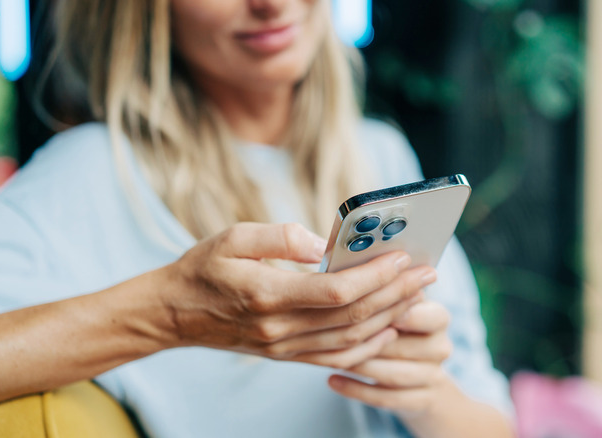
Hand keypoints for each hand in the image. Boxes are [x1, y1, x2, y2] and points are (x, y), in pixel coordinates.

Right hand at [158, 222, 437, 368]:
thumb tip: (325, 244)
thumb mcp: (233, 237)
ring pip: (350, 340)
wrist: (173, 313)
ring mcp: (283, 348)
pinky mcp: (285, 356)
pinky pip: (335, 358)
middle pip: (353, 317)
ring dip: (389, 318)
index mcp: (267, 294)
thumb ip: (281, 236)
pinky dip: (367, 347)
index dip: (375, 276)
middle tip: (428, 273)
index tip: (404, 257)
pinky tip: (387, 329)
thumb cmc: (202, 268)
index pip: (336, 291)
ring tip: (417, 295)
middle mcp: (280, 329)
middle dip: (396, 294)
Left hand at [327, 300, 453, 415]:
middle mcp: (440, 347)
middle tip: (335, 336)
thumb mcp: (399, 307)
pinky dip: (357, 390)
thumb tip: (352, 274)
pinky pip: (387, 398)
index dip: (404, 314)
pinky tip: (332, 380)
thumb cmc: (400, 331)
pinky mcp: (420, 402)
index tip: (373, 310)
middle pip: (404, 346)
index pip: (432, 314)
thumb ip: (385, 293)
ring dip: (361, 366)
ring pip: (394, 374)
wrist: (425, 382)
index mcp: (438, 318)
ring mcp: (432, 377)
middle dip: (369, 342)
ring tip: (330, 358)